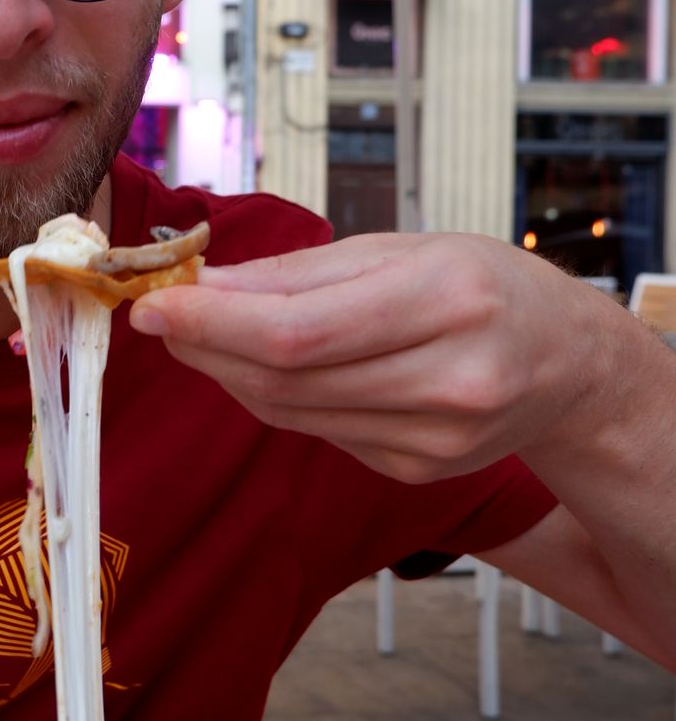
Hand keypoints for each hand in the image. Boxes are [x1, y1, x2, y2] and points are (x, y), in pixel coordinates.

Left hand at [130, 230, 607, 483]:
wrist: (567, 363)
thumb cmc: (482, 287)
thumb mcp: (402, 249)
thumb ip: (298, 274)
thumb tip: (203, 285)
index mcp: (447, 301)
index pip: (297, 331)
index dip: (211, 323)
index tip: (153, 305)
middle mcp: (449, 379)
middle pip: (285, 379)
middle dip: (206, 346)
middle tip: (162, 315)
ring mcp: (436, 438)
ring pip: (291, 413)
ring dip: (229, 374)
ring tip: (202, 334)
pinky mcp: (418, 471)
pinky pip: (317, 432)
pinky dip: (278, 399)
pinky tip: (269, 368)